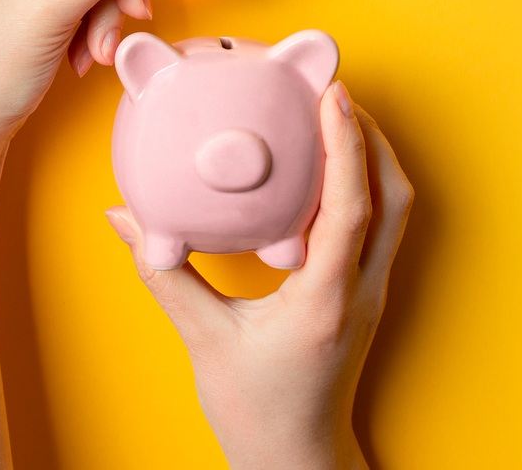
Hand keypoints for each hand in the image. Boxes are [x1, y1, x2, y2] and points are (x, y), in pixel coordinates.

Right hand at [103, 83, 413, 469]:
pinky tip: (322, 173)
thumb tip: (126, 219)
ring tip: (331, 118)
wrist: (296, 458)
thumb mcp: (203, 339)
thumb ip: (165, 274)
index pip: (350, 207)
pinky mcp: (365, 296)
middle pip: (394, 195)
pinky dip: (361, 186)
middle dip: (371, 135)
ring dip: (372, 157)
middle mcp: (363, 291)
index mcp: (327, 299)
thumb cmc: (257, 410)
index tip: (331, 94)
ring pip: (395, 209)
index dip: (345, 145)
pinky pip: (378, 226)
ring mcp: (372, 293)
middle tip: (330, 90)